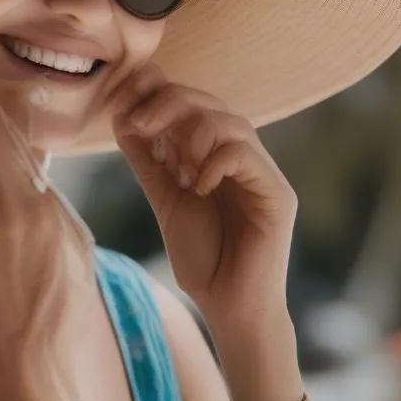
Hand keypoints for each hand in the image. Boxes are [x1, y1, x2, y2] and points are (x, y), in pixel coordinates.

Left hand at [110, 62, 297, 335]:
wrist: (230, 308)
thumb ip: (149, 162)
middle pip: (211, 103)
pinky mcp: (277, 195)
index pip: (193, 105)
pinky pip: (245, 155)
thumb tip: (122, 119)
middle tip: (138, 120)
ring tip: (175, 163)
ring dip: (192, 132)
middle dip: (169, 102)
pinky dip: (215, 161)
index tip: (123, 97)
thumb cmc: (204, 258)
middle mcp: (242, 158)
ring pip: (232, 122)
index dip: (159, 93)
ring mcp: (261, 174)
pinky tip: (198, 187)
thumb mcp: (165, 200)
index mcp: (216, 156)